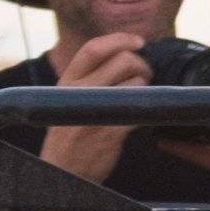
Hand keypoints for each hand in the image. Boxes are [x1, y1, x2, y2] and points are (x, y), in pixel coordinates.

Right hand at [37, 32, 151, 182]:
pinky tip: (140, 116)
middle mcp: (78, 93)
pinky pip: (139, 110)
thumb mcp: (66, 99)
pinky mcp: (110, 132)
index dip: (120, 39)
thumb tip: (120, 54)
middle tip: (145, 76)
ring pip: (135, 83)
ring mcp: (94, 112)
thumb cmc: (69, 133)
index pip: (93, 48)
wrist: (62, 171)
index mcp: (67, 82)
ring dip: (146, 88)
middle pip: (122, 60)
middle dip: (142, 65)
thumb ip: (87, 77)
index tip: (139, 42)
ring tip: (140, 98)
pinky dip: (147, 109)